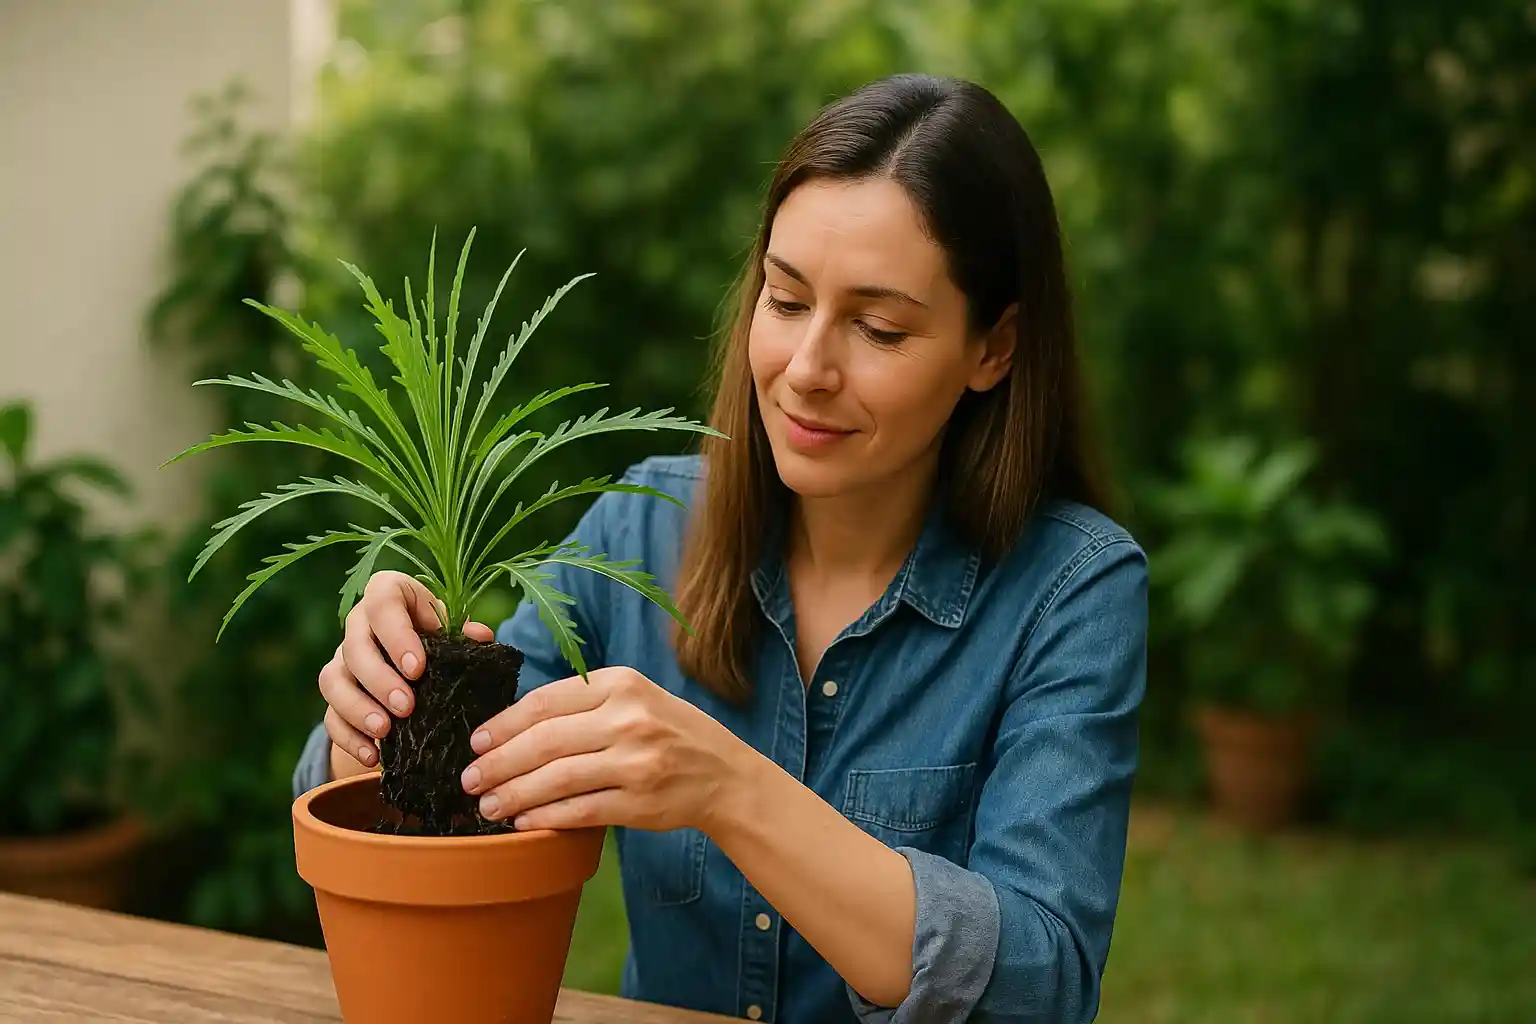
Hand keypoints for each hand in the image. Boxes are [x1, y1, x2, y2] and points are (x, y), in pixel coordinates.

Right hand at [318, 569, 493, 768]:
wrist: (415, 655)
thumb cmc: (438, 634)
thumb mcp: (452, 627)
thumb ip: (463, 632)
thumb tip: (481, 638)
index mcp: (388, 594)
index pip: (382, 603)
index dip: (396, 635)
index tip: (417, 668)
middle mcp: (358, 623)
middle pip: (355, 647)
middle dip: (379, 680)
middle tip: (407, 707)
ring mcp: (342, 658)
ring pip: (333, 680)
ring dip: (357, 708)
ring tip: (384, 731)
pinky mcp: (336, 692)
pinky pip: (330, 714)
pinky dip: (348, 737)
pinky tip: (372, 755)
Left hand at [459, 666, 748, 832]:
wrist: (724, 774)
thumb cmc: (668, 733)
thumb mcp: (634, 698)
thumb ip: (582, 705)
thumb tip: (510, 727)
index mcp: (621, 683)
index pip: (546, 701)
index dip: (504, 724)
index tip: (476, 741)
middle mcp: (629, 718)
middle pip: (544, 741)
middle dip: (498, 763)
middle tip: (470, 779)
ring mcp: (636, 762)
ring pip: (556, 778)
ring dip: (514, 795)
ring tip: (488, 805)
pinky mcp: (640, 802)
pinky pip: (579, 810)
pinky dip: (545, 817)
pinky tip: (523, 821)